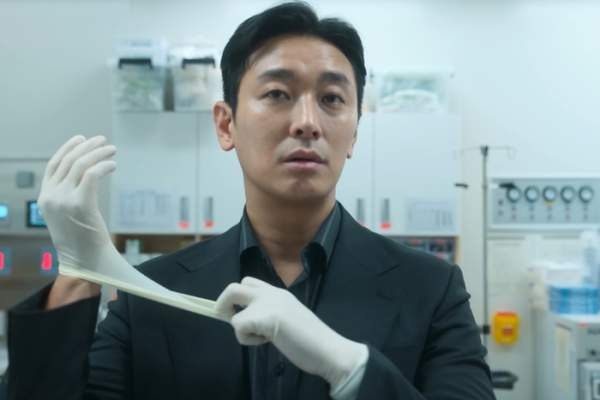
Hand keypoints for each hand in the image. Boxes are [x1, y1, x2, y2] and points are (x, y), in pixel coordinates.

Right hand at [38, 135, 124, 306]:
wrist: (85, 260)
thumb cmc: (81, 239)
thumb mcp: (67, 214)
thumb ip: (69, 195)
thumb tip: (85, 174)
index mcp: (45, 197)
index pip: (53, 164)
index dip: (67, 148)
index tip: (82, 139)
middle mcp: (51, 196)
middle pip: (68, 161)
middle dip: (87, 147)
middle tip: (103, 141)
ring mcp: (64, 200)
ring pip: (81, 165)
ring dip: (98, 153)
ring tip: (112, 150)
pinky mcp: (80, 204)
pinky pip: (91, 175)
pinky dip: (103, 166)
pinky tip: (113, 165)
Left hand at [215, 276, 367, 388]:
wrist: (328, 349)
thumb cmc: (311, 339)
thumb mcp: (287, 317)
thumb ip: (270, 313)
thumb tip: (248, 318)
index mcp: (279, 292)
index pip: (249, 282)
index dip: (238, 297)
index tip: (238, 312)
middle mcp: (271, 293)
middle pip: (234, 287)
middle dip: (223, 303)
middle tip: (231, 320)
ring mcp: (267, 303)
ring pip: (233, 310)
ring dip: (241, 327)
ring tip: (262, 337)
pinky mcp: (264, 317)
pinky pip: (239, 326)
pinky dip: (247, 339)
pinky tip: (267, 342)